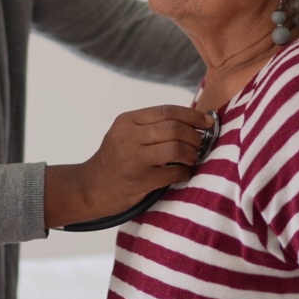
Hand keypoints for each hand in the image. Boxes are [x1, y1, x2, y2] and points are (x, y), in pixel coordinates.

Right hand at [44, 105, 213, 228]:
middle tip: (201, 144)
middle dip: (195, 136)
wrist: (91, 187)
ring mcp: (134, 159)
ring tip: (193, 158)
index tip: (208, 121)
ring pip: (176, 148)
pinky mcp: (140, 180)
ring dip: (192, 154)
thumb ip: (152, 126)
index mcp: (127, 121)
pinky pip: (174, 173)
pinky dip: (186, 172)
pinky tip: (185, 173)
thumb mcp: (126, 134)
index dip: (192, 115)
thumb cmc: (116, 159)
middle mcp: (129, 136)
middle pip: (174, 128)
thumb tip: (193, 122)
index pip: (167, 111)